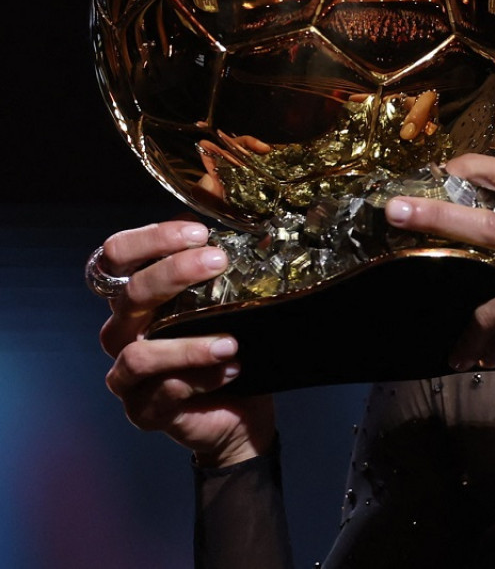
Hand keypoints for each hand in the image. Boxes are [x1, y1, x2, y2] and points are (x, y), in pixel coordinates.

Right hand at [97, 221, 274, 466]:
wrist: (240, 409)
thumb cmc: (228, 343)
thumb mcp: (225, 300)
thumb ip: (216, 267)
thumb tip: (237, 222)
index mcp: (136, 298)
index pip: (115, 257)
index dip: (149, 239)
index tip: (198, 232)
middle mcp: (124, 332)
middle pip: (128, 295)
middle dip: (173, 273)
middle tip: (218, 261)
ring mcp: (129, 375)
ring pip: (140, 355)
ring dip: (188, 346)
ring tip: (231, 341)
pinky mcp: (145, 411)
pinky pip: (165, 393)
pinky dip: (202, 378)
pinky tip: (232, 369)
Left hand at [385, 154, 494, 405]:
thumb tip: (491, 245)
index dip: (479, 166)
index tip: (445, 168)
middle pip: (488, 223)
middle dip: (435, 214)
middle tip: (396, 210)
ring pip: (485, 302)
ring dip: (468, 332)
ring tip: (461, 350)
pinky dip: (485, 354)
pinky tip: (486, 364)